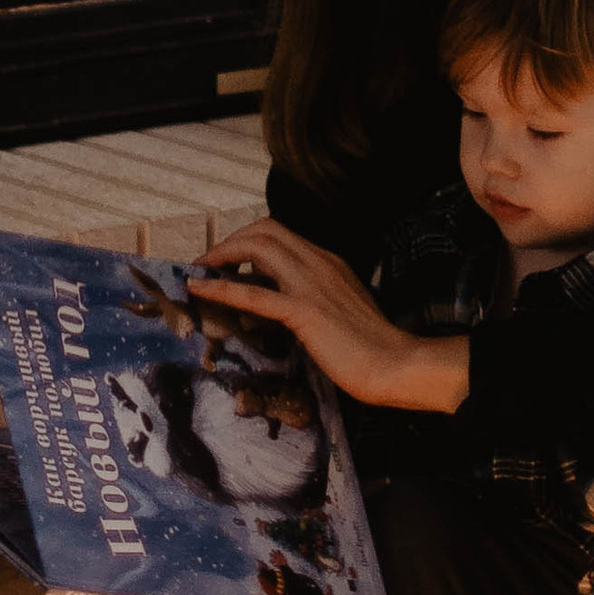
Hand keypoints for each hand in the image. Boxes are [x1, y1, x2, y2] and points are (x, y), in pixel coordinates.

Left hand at [190, 221, 468, 414]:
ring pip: (258, 247)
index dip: (248, 240)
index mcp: (328, 261)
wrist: (394, 364)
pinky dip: (221, 287)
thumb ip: (318, 295)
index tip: (228, 257)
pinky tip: (199, 289)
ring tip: (200, 270)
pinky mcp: (303, 311)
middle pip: (265, 230)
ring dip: (222, 254)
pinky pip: (254, 293)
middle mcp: (319, 263)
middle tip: (208, 262)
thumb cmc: (371, 345)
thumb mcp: (342, 306)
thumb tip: (286, 302)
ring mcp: (311, 284)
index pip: (281, 233)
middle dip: (231, 241)